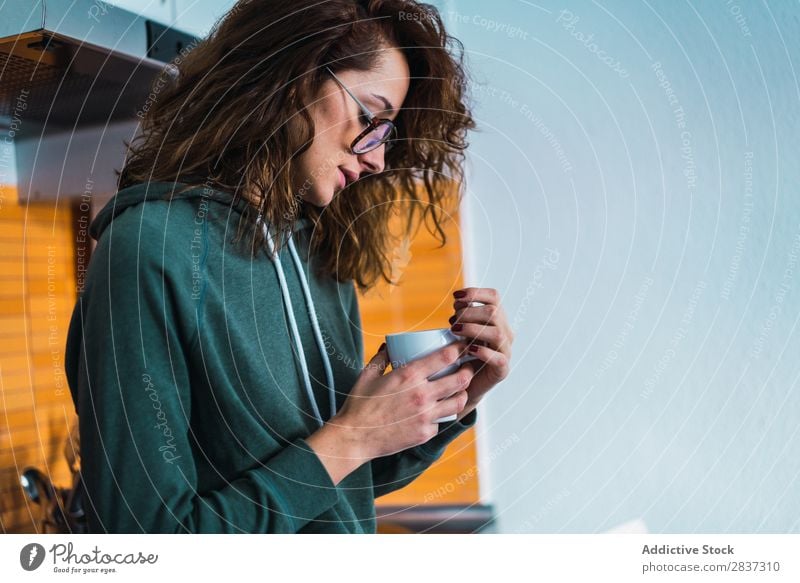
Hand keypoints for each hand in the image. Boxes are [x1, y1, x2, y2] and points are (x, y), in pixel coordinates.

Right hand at [330, 341, 475, 460]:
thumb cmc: (359, 404)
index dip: (459, 349)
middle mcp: (422, 395)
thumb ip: (381, 358)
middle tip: (466, 368)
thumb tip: (389, 345)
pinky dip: (441, 415)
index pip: (446, 357)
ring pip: (458, 402)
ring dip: (462, 393)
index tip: (461, 346)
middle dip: (468, 371)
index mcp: (409, 376)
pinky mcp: (425, 433)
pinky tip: (438, 411)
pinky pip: (442, 421)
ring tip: (460, 390)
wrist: (354, 438)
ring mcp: (426, 416)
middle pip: (460, 379)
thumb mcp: (368, 375)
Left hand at [448, 287, 513, 418]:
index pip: (494, 297)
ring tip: (455, 331)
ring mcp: (505, 351)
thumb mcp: (459, 332)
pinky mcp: (502, 370)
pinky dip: (483, 352)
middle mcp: (505, 333)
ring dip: (473, 329)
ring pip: (497, 333)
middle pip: (493, 312)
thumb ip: (460, 317)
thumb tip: (455, 302)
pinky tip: (468, 349)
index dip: (475, 293)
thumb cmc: (460, 356)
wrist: (464, 386)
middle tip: (452, 320)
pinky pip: (498, 358)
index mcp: (497, 320)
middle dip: (469, 312)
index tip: (455, 297)